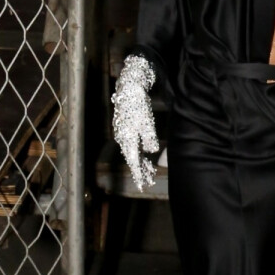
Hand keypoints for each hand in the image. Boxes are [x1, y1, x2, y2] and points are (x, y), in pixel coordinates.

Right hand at [111, 55, 158, 192]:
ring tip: (151, 172)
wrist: (129, 88)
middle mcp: (123, 139)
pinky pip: (133, 146)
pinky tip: (146, 156)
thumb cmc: (138, 104)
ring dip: (141, 163)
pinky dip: (140, 154)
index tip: (143, 186)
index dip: (139, 175)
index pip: (134, 162)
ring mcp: (123, 134)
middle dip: (141, 171)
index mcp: (127, 138)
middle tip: (150, 182)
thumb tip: (152, 151)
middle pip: (133, 160)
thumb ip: (149, 138)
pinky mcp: (126, 129)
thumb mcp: (146, 121)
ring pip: (133, 153)